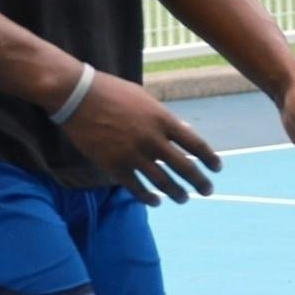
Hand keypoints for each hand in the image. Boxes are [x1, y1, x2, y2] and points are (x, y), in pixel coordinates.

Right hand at [60, 69, 220, 204]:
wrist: (78, 96)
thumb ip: (165, 118)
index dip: (209, 158)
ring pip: (163, 182)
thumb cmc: (112, 92)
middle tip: (207, 190)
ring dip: (176, 193)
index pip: (196, 144)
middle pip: (185, 167)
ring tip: (183, 199)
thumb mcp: (145, 99)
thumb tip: (185, 133)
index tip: (217, 168)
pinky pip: (137, 188)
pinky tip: (155, 202)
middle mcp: (153, 139)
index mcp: (163, 119)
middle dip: (199, 182)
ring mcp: (134, 154)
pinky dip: (149, 198)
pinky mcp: (115, 166)